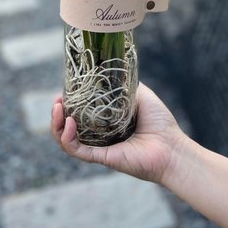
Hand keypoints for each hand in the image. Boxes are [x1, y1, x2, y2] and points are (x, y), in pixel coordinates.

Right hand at [51, 82, 182, 183]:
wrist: (172, 146)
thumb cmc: (160, 122)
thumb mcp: (140, 94)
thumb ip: (124, 83)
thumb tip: (110, 69)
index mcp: (105, 122)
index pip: (78, 113)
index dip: (68, 102)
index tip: (63, 90)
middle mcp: (99, 136)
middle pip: (67, 128)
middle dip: (56, 114)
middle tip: (56, 101)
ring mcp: (99, 148)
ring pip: (66, 141)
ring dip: (56, 126)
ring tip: (57, 110)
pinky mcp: (102, 158)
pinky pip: (77, 151)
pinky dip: (68, 138)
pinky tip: (69, 123)